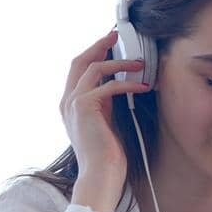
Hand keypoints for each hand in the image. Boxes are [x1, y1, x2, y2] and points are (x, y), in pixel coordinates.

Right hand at [60, 28, 151, 193]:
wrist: (99, 176)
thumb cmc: (106, 157)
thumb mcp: (104, 123)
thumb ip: (104, 104)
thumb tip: (118, 84)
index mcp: (69, 105)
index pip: (78, 69)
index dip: (93, 53)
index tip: (109, 43)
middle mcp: (67, 101)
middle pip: (80, 60)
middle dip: (98, 45)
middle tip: (115, 35)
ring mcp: (73, 103)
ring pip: (94, 67)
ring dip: (120, 62)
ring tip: (140, 63)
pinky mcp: (85, 106)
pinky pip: (108, 85)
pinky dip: (128, 83)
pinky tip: (144, 86)